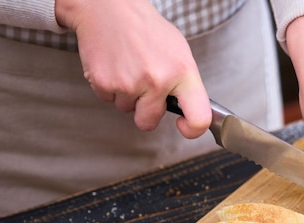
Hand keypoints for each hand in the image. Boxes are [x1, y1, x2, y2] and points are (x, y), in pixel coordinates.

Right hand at [55, 0, 209, 137]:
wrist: (109, 8)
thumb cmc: (146, 29)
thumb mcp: (179, 51)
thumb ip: (184, 84)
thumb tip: (190, 111)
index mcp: (182, 73)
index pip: (199, 118)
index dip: (192, 130)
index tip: (183, 125)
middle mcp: (157, 81)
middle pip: (149, 122)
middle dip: (145, 110)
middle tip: (143, 87)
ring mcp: (129, 84)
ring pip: (127, 110)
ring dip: (127, 95)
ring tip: (128, 67)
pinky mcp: (104, 84)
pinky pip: (108, 100)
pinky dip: (110, 87)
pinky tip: (115, 66)